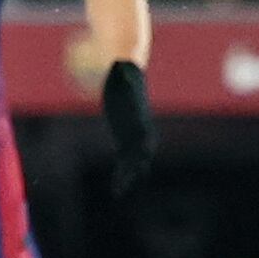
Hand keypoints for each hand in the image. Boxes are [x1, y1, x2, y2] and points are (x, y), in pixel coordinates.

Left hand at [101, 59, 154, 198]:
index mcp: (140, 119)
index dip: (139, 151)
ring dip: (127, 177)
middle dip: (133, 169)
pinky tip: (116, 188)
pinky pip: (125, 161)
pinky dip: (121, 174)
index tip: (136, 162)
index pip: (142, 138)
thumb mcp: (122, 75)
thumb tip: (121, 66)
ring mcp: (134, 138)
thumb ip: (123, 74)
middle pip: (140, 155)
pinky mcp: (124, 141)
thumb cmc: (123, 76)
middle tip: (124, 185)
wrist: (126, 77)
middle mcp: (141, 132)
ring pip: (134, 162)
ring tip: (118, 192)